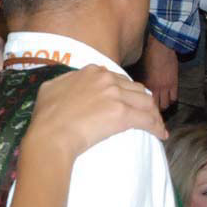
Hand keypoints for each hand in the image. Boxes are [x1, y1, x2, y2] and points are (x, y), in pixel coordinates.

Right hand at [28, 65, 166, 159]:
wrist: (51, 135)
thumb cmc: (46, 117)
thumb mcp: (51, 88)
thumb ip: (66, 82)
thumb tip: (69, 83)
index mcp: (91, 71)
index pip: (118, 79)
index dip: (126, 91)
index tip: (128, 101)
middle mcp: (106, 78)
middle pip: (136, 88)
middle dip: (144, 102)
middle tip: (147, 114)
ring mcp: (115, 95)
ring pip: (146, 102)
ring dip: (153, 114)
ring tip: (156, 125)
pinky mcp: (122, 114)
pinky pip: (147, 119)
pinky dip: (156, 127)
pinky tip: (160, 134)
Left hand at [139, 34, 178, 110]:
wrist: (162, 47)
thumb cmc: (149, 55)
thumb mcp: (140, 70)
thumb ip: (139, 82)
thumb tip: (135, 91)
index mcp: (145, 85)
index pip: (143, 102)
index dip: (143, 108)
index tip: (142, 110)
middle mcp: (155, 88)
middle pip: (155, 107)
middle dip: (153, 111)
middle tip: (152, 111)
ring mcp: (165, 87)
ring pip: (165, 105)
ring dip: (163, 106)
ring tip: (161, 105)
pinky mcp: (174, 83)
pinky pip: (174, 98)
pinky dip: (171, 100)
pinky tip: (169, 98)